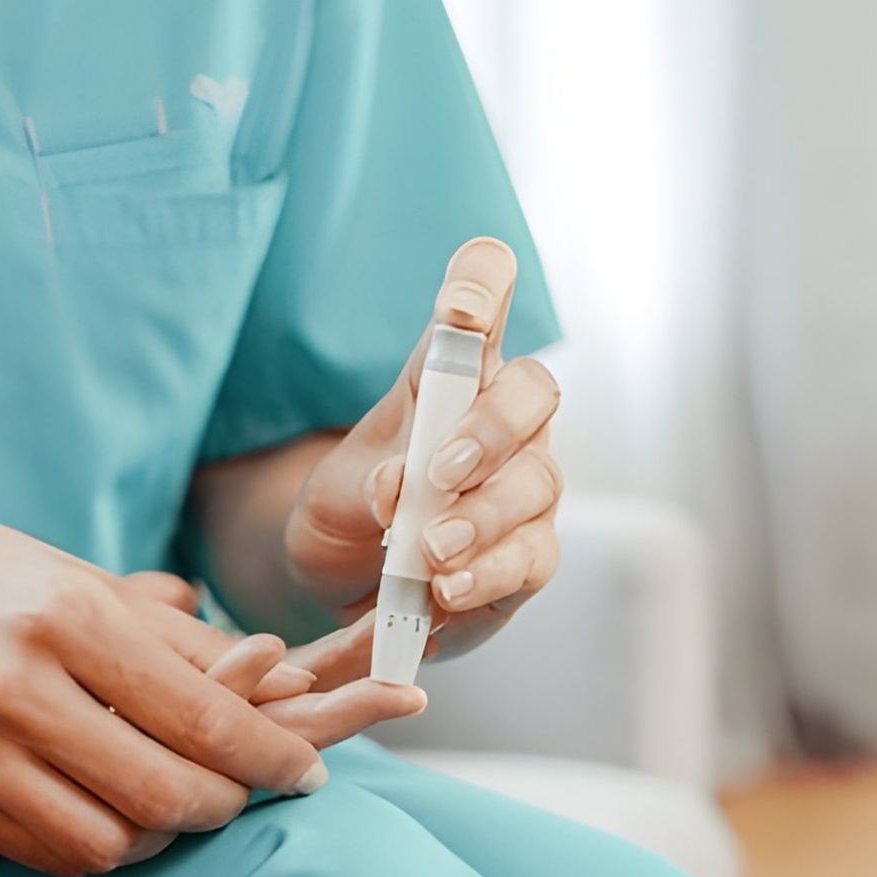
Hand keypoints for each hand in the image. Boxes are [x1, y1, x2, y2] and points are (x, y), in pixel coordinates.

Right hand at [0, 516, 417, 876]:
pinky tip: (119, 821)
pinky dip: (103, 847)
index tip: (306, 769)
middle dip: (229, 804)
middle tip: (251, 794)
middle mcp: (22, 683)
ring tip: (184, 808)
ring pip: (111, 836)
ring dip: (166, 835)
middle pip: (166, 788)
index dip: (270, 754)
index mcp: (68, 615)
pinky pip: (50, 852)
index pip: (201, 714)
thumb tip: (267, 666)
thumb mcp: (64, 574)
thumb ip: (162, 632)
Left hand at [285, 238, 562, 659]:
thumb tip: (401, 485)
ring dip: (483, 514)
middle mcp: (502, 422)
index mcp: (450, 378)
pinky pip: (532, 556)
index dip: (483, 287)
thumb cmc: (352, 513)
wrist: (348, 584)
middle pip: (532, 392)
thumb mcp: (337, 489)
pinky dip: (490, 572)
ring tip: (431, 548)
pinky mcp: (531, 555)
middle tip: (439, 472)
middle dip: (490, 429)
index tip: (461, 308)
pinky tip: (449, 588)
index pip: (481, 306)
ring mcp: (525, 488)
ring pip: (538, 480)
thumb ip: (370, 481)